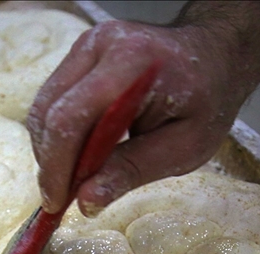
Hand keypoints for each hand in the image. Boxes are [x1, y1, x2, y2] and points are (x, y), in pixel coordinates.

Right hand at [26, 19, 245, 215]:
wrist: (215, 58)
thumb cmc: (208, 101)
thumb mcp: (184, 147)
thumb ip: (133, 171)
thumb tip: (85, 201)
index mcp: (131, 63)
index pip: (71, 117)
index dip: (57, 165)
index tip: (57, 203)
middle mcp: (101, 45)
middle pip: (49, 110)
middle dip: (49, 162)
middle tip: (60, 200)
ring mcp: (88, 45)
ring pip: (44, 105)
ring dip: (51, 149)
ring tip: (70, 181)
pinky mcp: (82, 54)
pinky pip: (55, 98)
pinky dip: (59, 134)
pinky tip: (77, 158)